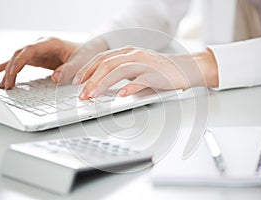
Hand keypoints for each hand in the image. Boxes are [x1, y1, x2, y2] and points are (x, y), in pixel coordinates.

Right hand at [0, 36, 107, 88]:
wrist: (90, 50)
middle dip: (11, 69)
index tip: (12, 72)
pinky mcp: (40, 58)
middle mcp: (42, 45)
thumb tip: (55, 78)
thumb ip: (68, 70)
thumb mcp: (80, 62)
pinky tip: (0, 72)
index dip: (19, 61)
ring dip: (9, 70)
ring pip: (19, 59)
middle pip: (20, 54)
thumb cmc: (86, 53)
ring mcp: (40, 51)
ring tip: (3, 84)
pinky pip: (23, 62)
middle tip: (7, 84)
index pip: (30, 50)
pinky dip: (12, 68)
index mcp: (51, 43)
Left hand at [72, 46, 217, 99]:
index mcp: (126, 52)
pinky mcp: (157, 74)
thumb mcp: (135, 68)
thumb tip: (98, 86)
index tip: (76, 82)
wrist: (185, 68)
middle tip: (82, 94)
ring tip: (94, 95)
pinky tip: (122, 95)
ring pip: (119, 71)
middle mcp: (134, 55)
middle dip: (91, 80)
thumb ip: (119, 73)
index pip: (101, 59)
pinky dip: (130, 87)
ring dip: (104, 83)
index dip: (87, 70)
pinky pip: (141, 80)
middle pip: (107, 65)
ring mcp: (145, 63)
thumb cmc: (158, 70)